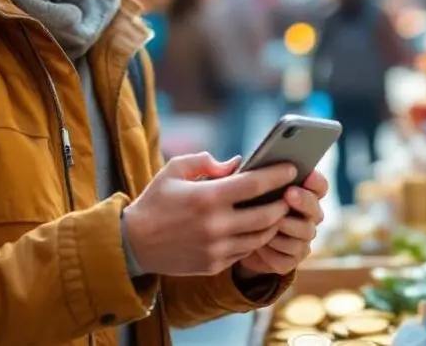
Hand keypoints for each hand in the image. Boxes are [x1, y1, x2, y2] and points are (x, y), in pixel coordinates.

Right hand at [124, 153, 295, 276]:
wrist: (133, 244)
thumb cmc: (155, 201)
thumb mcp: (174, 170)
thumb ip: (206, 161)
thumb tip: (237, 163)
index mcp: (207, 197)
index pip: (254, 184)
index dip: (277, 175)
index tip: (291, 168)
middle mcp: (215, 225)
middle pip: (267, 214)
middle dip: (283, 203)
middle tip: (289, 194)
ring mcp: (216, 248)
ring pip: (260, 236)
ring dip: (272, 223)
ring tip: (276, 211)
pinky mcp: (214, 265)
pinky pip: (245, 251)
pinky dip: (254, 239)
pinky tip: (256, 228)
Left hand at [236, 170, 327, 276]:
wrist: (236, 243)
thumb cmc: (243, 206)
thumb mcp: (244, 189)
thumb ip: (246, 174)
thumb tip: (236, 161)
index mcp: (303, 195)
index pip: (319, 187)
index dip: (316, 181)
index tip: (306, 174)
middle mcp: (308, 218)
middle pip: (316, 211)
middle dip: (303, 201)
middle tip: (288, 194)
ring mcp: (301, 241)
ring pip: (303, 235)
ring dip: (285, 227)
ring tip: (267, 222)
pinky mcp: (289, 262)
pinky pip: (286, 258)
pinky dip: (272, 251)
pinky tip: (258, 245)